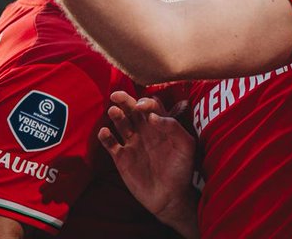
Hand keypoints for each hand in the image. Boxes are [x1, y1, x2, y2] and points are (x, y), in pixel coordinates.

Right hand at [98, 92, 198, 234]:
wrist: (170, 196)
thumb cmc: (181, 169)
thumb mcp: (186, 146)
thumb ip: (173, 127)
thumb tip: (152, 116)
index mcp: (161, 125)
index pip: (151, 105)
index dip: (146, 102)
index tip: (143, 107)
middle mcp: (145, 131)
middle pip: (132, 110)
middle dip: (125, 101)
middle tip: (117, 95)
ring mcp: (132, 143)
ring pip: (120, 123)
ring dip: (116, 115)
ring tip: (113, 111)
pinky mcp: (121, 158)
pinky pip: (110, 144)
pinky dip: (105, 137)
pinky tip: (105, 131)